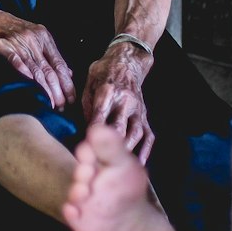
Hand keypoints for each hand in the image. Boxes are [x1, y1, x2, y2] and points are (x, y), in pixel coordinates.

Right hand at [0, 5, 75, 110]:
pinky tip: (31, 86)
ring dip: (45, 90)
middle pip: (50, 69)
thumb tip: (69, 72)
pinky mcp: (4, 46)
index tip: (72, 98)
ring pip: (36, 70)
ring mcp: (19, 42)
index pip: (60, 63)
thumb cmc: (12, 29)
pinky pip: (16, 61)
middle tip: (62, 107)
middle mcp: (34, 38)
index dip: (67, 83)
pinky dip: (24, 74)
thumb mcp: (35, 37)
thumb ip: (50, 54)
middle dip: (58, 91)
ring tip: (50, 104)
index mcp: (44, 36)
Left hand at [82, 46, 154, 162]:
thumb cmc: (104, 72)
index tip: (85, 149)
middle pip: (119, 128)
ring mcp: (138, 109)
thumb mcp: (89, 82)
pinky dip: (145, 151)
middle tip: (100, 165)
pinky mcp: (145, 115)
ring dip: (127, 152)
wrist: (127, 61)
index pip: (100, 116)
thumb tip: (83, 129)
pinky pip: (148, 136)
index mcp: (108, 92)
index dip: (92, 135)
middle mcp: (126, 101)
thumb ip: (86, 104)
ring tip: (117, 169)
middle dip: (110, 148)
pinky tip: (138, 164)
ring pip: (136, 134)